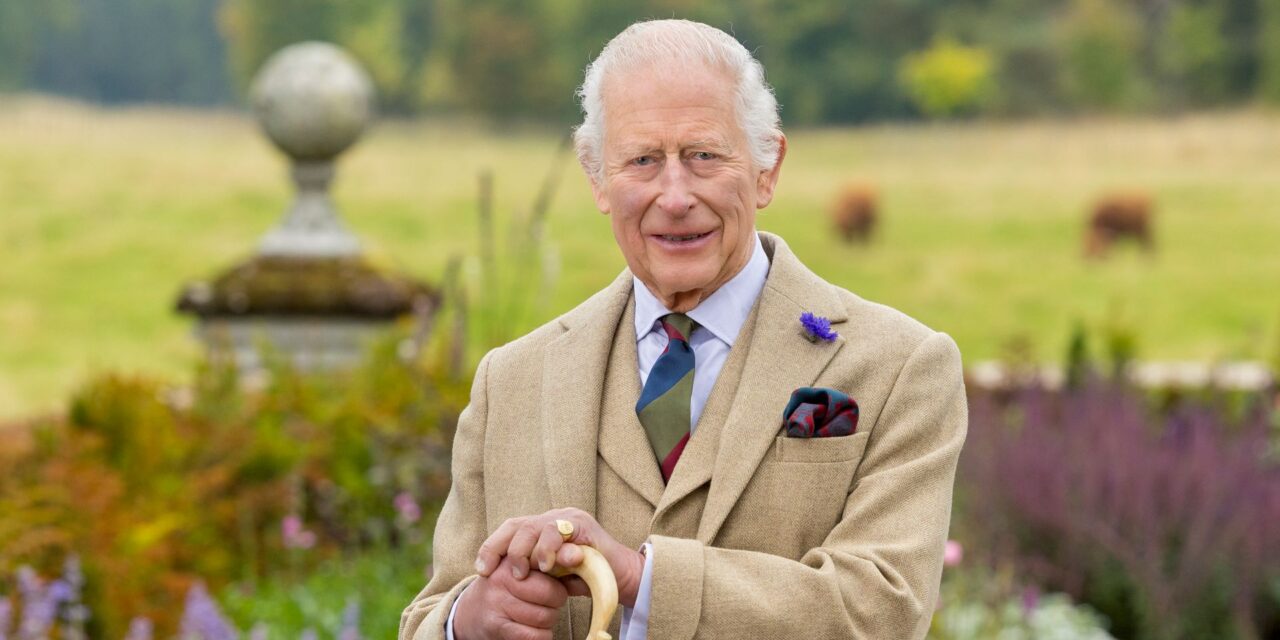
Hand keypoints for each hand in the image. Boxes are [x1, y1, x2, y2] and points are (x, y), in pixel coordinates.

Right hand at [454, 555, 568, 639]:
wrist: (473, 612)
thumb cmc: (508, 588)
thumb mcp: (521, 569)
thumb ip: (547, 562)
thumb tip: (578, 556)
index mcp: (510, 559)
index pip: (545, 562)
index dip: (562, 568)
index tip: (570, 570)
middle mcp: (501, 579)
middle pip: (550, 593)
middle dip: (557, 600)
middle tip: (551, 600)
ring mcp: (497, 603)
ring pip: (544, 617)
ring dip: (550, 620)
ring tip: (541, 614)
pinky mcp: (497, 626)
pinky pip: (534, 636)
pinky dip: (543, 636)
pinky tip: (538, 630)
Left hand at [475, 508, 644, 607]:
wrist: (620, 578)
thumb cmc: (584, 578)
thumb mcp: (550, 576)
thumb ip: (532, 570)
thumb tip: (502, 574)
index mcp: (541, 528)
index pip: (510, 529)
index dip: (492, 547)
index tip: (482, 570)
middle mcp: (552, 518)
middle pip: (517, 525)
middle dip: (503, 548)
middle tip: (509, 573)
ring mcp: (568, 518)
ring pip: (535, 526)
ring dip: (527, 552)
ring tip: (527, 573)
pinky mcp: (584, 524)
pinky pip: (559, 530)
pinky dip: (549, 549)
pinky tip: (547, 566)